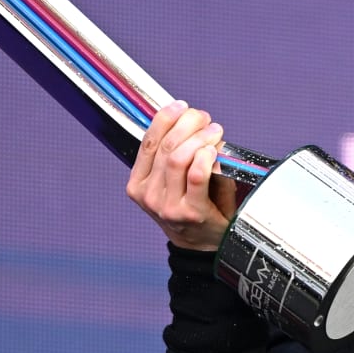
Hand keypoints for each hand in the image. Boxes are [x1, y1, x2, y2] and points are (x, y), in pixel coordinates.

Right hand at [126, 100, 237, 250]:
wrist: (205, 246)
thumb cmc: (195, 207)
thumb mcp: (176, 181)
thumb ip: (177, 154)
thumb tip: (190, 120)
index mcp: (139, 184)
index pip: (148, 143)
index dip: (165, 119)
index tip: (182, 106)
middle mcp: (148, 195)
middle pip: (165, 147)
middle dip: (187, 124)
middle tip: (205, 118)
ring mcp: (166, 205)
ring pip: (178, 158)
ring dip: (200, 138)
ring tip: (215, 132)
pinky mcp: (189, 212)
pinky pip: (196, 175)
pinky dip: (206, 157)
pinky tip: (214, 150)